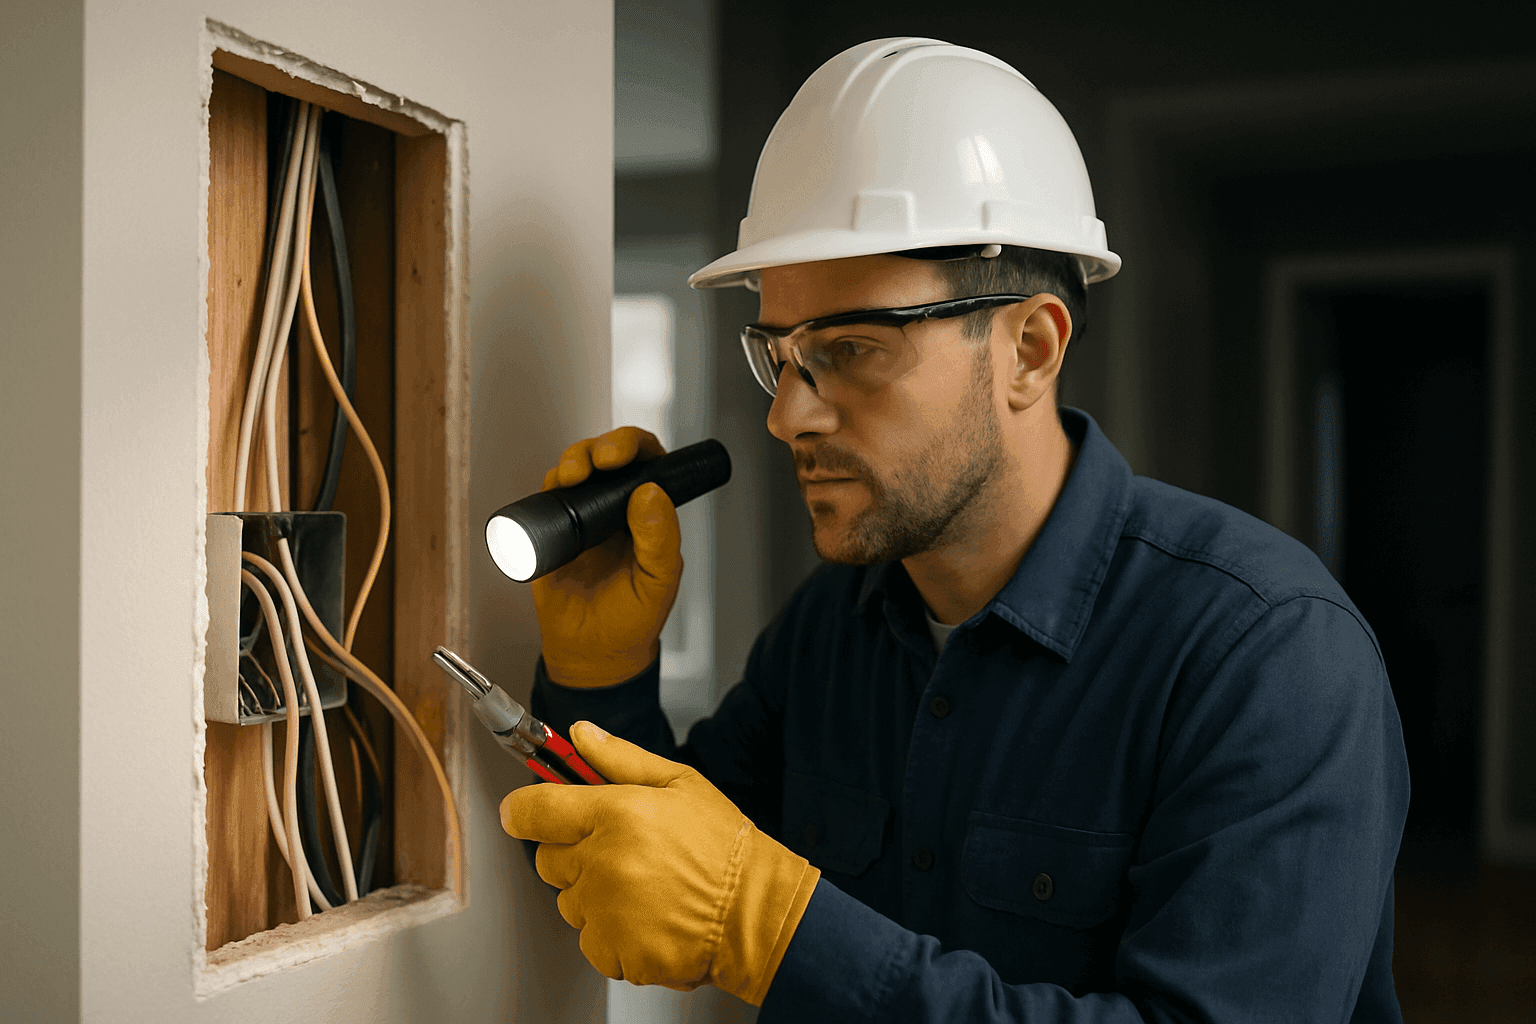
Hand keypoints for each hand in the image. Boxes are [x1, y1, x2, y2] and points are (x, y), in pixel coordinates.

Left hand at [500, 722, 820, 1005]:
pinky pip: (589, 940)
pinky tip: (647, 919)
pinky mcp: (613, 950)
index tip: (522, 812)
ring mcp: (606, 911)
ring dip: (594, 897)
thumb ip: (621, 759)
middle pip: (547, 859)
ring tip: (644, 888)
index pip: (535, 809)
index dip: (523, 809)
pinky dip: (611, 935)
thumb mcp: (681, 784)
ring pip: (568, 902)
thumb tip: (580, 735)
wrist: (757, 914)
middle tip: (621, 852)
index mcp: (616, 813)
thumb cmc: (725, 849)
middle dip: (574, 854)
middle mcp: (604, 862)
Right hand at [532, 427, 681, 687]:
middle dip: (602, 446)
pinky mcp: (554, 528)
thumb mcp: (657, 583)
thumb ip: (660, 540)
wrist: (590, 652)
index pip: (649, 463)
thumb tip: (651, 494)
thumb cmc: (632, 620)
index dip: (636, 447)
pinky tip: (555, 489)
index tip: (623, 456)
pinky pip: (549, 495)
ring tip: (572, 477)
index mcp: (650, 515)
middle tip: (599, 460)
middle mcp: (618, 508)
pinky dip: (550, 484)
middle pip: (610, 456)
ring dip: (574, 460)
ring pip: (578, 468)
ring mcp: (585, 515)